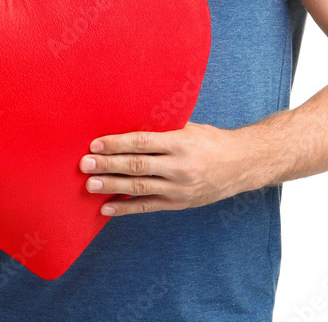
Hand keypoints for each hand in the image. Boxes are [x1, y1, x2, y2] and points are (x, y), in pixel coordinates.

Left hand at [79, 122, 256, 215]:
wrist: (242, 164)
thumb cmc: (211, 140)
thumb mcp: (189, 127)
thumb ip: (162, 126)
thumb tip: (128, 118)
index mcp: (180, 142)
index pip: (142, 142)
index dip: (116, 144)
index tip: (95, 144)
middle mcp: (179, 166)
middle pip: (137, 166)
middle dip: (108, 166)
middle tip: (84, 165)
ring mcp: (179, 188)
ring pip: (139, 188)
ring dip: (111, 187)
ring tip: (90, 185)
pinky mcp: (179, 203)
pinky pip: (147, 207)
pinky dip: (125, 209)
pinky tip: (106, 208)